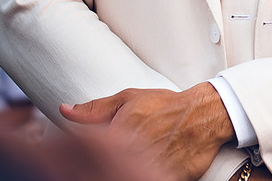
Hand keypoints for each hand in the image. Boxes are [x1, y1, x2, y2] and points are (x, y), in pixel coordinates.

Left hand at [59, 82, 234, 180]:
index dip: (85, 155)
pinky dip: (143, 175)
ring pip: (126, 173)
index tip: (94, 153)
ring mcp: (149, 166)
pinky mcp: (166, 178)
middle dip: (104, 164)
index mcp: (117, 132)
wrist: (205, 115)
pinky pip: (147, 180)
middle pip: (104, 167)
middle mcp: (132, 150)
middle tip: (125, 153)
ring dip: (125, 170)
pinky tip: (145, 169)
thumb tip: (66, 110)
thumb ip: (96, 109)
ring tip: (140, 156)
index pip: (86, 151)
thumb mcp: (130, 99)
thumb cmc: (167, 106)